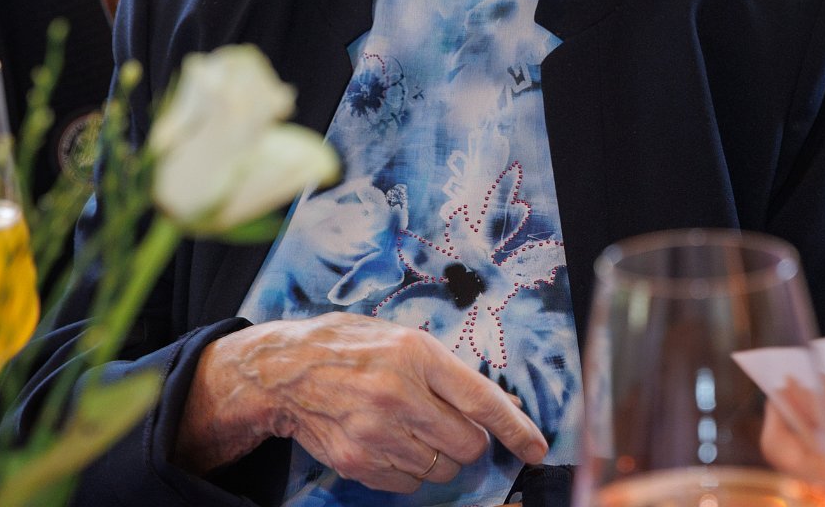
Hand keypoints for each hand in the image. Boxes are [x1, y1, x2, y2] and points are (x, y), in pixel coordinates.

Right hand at [175, 314, 547, 488]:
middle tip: (454, 426)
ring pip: (442, 469)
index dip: (517, 429)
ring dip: (442, 457)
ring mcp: (375, 433)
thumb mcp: (404, 340)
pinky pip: (410, 483)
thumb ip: (451, 372)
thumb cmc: (351, 347)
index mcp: (415, 355)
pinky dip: (413, 470)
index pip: (482, 401)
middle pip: (467, 444)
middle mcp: (397, 395)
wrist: (286, 371)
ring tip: (417, 430)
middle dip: (472, 442)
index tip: (538, 448)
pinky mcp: (358, 462)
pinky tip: (395, 444)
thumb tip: (503, 406)